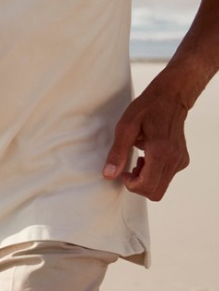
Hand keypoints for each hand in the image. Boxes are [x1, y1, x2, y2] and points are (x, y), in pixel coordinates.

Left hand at [104, 79, 194, 200]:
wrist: (170, 98)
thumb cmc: (146, 109)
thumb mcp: (125, 127)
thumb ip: (117, 153)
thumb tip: (108, 175)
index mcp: (161, 152)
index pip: (147, 186)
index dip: (131, 185)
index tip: (123, 172)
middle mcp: (174, 160)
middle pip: (155, 192)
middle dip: (138, 185)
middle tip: (130, 168)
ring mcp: (181, 161)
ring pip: (161, 187)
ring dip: (145, 179)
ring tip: (138, 159)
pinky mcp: (182, 160)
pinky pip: (166, 177)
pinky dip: (154, 173)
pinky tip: (147, 157)